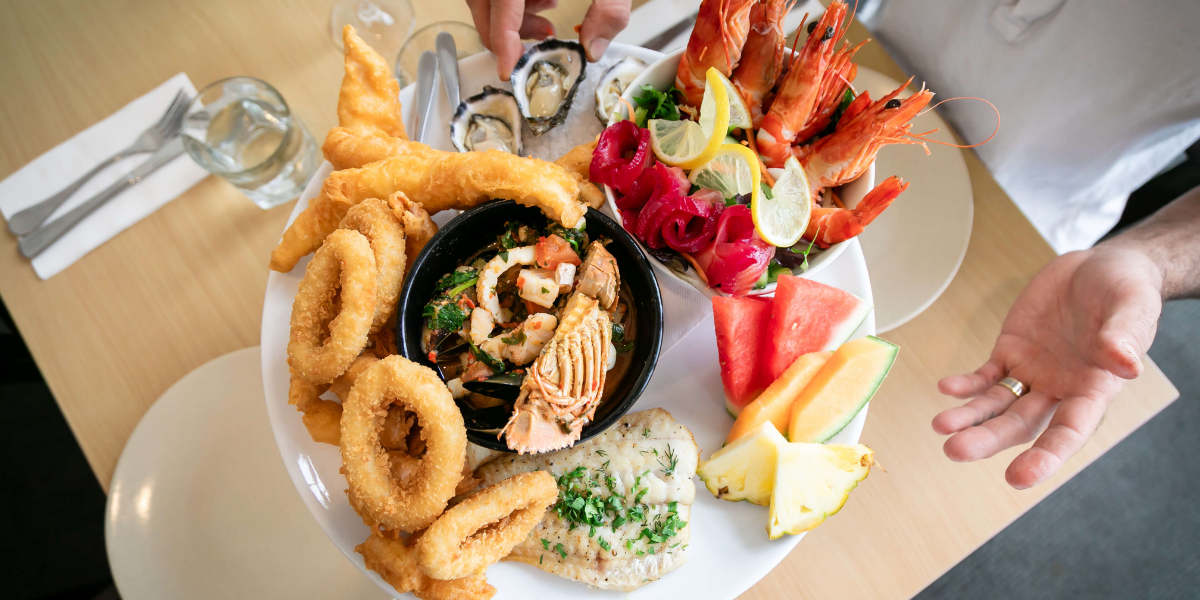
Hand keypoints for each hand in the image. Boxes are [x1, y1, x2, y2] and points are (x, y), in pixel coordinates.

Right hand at [467, 0, 631, 80]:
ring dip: (511, 20)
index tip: (508, 71)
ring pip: (486, 0)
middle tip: (539, 47)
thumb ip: (608, 8)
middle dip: (506, 36)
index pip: (501, 6)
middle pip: (483, 6)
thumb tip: (593, 49)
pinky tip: (546, 2)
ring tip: (548, 26)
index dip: (504, 42)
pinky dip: (513, 5)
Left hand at [933, 245, 1162, 488]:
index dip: (1046, 457)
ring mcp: (1032, 373)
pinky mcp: (1011, 352)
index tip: (1018, 478)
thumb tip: (1126, 366)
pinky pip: (986, 376)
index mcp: (1094, 389)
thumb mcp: (1132, 307)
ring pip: (997, 405)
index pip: (1069, 431)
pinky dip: (966, 385)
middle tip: (955, 450)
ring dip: (969, 417)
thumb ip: (1124, 336)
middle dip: (988, 439)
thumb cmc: (1125, 292)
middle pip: (1020, 425)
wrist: (1100, 269)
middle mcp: (1060, 389)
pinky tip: (946, 387)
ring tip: (940, 427)